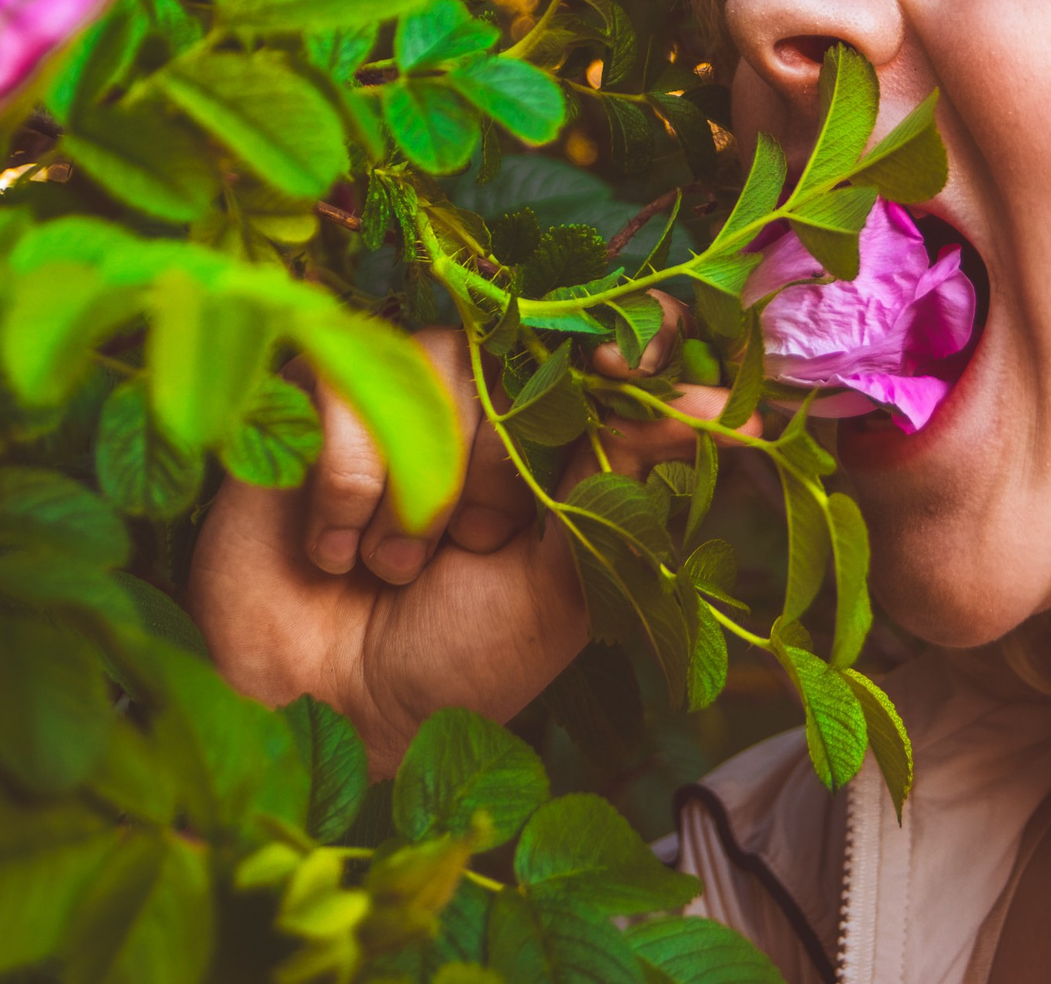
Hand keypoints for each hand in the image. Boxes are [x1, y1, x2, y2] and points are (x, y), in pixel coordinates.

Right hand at [188, 313, 728, 771]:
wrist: (328, 712)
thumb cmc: (453, 659)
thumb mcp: (561, 583)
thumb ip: (625, 485)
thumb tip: (735, 418)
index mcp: (555, 439)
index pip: (615, 343)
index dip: (633, 337)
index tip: (634, 364)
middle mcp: (483, 399)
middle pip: (523, 355)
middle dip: (506, 470)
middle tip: (475, 548)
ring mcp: (397, 391)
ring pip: (443, 369)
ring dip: (426, 493)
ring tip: (399, 565)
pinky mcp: (315, 398)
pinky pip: (355, 395)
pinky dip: (352, 492)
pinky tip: (335, 552)